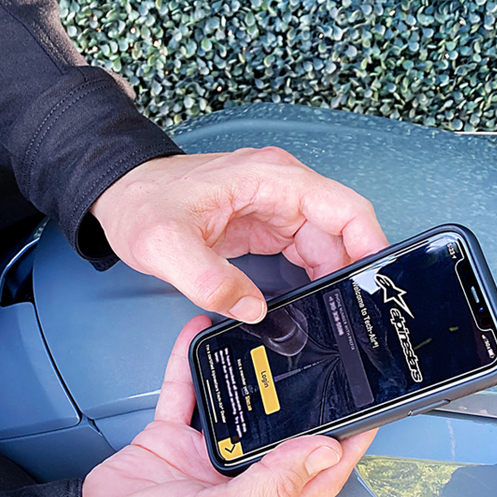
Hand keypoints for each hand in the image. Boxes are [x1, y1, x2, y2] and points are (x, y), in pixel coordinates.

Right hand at [82, 316, 374, 496]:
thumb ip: (273, 484)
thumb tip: (322, 453)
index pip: (318, 480)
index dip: (346, 448)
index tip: (368, 414)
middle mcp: (239, 493)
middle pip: (282, 440)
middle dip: (301, 404)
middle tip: (321, 364)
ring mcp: (204, 465)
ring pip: (237, 412)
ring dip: (247, 381)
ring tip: (266, 347)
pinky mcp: (171, 444)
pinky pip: (187, 398)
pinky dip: (192, 368)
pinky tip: (201, 342)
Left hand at [91, 147, 387, 322]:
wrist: (120, 196)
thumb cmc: (141, 203)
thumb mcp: (165, 244)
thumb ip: (207, 279)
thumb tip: (252, 309)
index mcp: (271, 178)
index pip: (344, 207)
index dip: (369, 244)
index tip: (375, 282)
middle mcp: (282, 188)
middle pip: (342, 230)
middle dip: (352, 271)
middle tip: (353, 316)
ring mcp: (276, 207)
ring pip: (327, 244)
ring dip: (333, 278)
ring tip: (334, 317)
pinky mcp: (266, 226)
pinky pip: (305, 252)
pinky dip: (313, 277)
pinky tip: (312, 304)